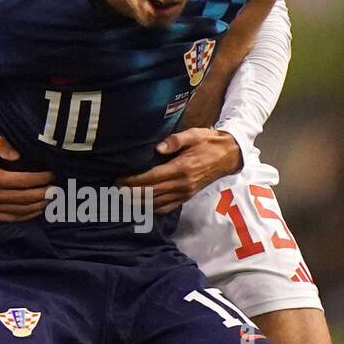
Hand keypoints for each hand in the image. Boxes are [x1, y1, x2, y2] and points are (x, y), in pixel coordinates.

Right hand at [0, 135, 52, 221]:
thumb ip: (1, 145)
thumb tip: (18, 156)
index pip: (23, 181)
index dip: (40, 179)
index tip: (52, 176)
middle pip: (24, 198)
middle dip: (43, 194)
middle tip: (57, 189)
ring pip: (19, 210)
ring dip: (37, 206)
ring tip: (51, 199)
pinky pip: (9, 218)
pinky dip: (24, 216)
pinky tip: (36, 210)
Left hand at [119, 129, 241, 214]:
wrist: (228, 155)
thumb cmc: (208, 142)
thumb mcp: (193, 134)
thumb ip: (175, 141)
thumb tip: (158, 147)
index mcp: (182, 168)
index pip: (152, 178)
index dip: (134, 181)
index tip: (119, 180)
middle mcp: (182, 184)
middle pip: (151, 193)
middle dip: (131, 193)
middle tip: (114, 191)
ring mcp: (185, 193)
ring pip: (157, 203)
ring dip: (138, 203)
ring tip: (122, 199)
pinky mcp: (187, 197)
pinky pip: (167, 207)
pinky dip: (152, 208)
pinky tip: (140, 206)